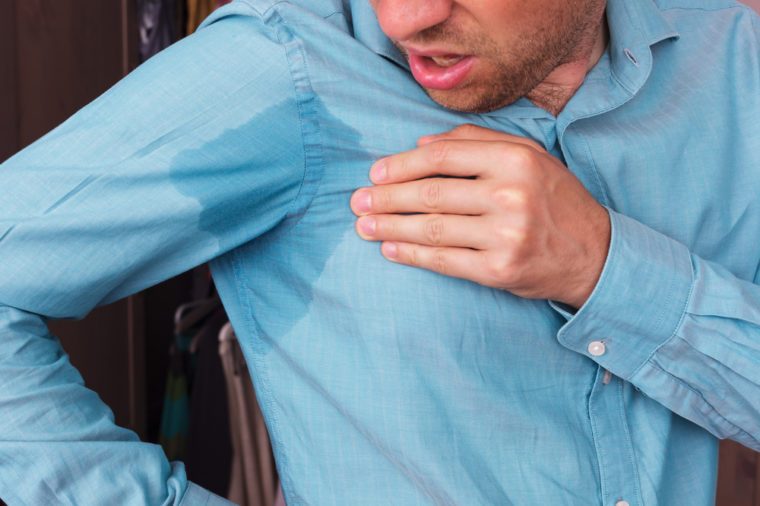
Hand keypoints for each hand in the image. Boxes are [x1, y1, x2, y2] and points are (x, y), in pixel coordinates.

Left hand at [349, 124, 610, 308]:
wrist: (593, 252)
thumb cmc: (553, 199)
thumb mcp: (528, 155)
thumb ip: (477, 140)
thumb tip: (420, 144)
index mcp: (514, 160)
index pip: (442, 156)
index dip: (401, 165)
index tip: (375, 172)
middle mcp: (510, 195)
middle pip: (430, 194)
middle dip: (386, 197)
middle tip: (357, 201)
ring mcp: (505, 235)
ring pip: (432, 228)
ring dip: (390, 226)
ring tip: (364, 226)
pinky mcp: (499, 270)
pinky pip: (444, 260)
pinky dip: (412, 254)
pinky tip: (390, 248)